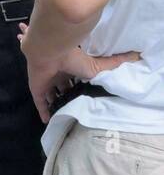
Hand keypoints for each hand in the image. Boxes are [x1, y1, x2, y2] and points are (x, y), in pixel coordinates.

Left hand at [18, 23, 140, 122]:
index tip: (87, 99)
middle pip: (62, 88)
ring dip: (55, 104)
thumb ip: (116, 62)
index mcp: (71, 68)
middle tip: (75, 110)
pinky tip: (48, 122)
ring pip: (50, 95)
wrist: (50, 52)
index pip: (76, 80)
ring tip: (63, 116)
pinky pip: (39, 103)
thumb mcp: (99, 65)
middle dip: (67, 96)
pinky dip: (43, 112)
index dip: (80, 88)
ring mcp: (46, 82)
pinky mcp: (36, 89)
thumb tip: (137, 56)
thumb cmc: (74, 59)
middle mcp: (58, 75)